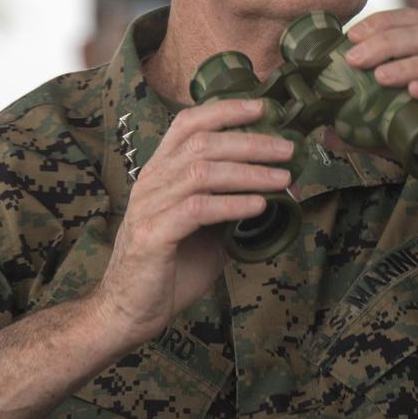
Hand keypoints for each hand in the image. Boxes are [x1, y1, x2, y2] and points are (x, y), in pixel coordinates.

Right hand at [89, 98, 294, 349]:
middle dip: (249, 141)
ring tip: (282, 179)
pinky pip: (197, 210)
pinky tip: (258, 206)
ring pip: (201, 172)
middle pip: (202, 144)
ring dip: (248, 172)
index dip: (224, 110)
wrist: (130, 311)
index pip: (187, 123)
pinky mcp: (152, 236)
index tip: (262, 107)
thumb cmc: (172, 267)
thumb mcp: (208, 228)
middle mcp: (152, 181)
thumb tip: (282, 187)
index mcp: (161, 171)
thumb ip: (234, 203)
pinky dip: (232, 204)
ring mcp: (149, 207)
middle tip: (287, 149)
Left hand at [344, 9, 417, 222]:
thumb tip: (329, 131)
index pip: (417, 24)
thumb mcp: (414, 142)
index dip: (384, 23)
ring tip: (379, 75)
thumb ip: (377, 133)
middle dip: (386, 42)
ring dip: (411, 64)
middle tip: (354, 58)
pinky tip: (416, 92)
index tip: (351, 36)